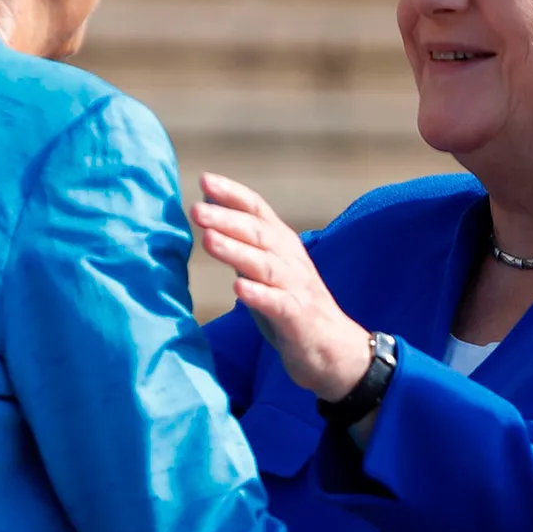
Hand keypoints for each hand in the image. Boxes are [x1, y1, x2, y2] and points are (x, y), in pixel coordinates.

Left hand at [190, 173, 371, 399]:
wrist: (336, 352)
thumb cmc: (291, 307)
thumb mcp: (264, 271)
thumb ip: (241, 245)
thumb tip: (209, 213)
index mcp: (282, 245)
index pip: (258, 210)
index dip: (233, 194)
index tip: (205, 179)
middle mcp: (291, 261)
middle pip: (259, 234)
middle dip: (227, 219)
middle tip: (196, 209)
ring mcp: (297, 289)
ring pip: (266, 265)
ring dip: (237, 251)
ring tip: (209, 240)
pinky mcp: (299, 318)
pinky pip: (278, 304)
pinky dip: (259, 295)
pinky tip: (238, 288)